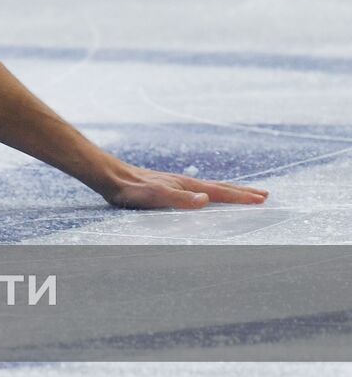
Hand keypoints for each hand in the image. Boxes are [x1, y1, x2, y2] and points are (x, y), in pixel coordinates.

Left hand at [100, 161, 267, 209]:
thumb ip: (180, 199)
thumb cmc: (131, 190)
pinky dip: (212, 192)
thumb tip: (206, 199)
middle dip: (243, 192)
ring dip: (230, 191)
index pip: (220, 192)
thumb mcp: (154, 197)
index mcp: (187, 186)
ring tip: (245, 193)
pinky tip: (208, 195)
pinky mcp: (169, 186)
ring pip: (211, 187)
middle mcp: (186, 183)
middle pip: (220, 187)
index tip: (262, 200)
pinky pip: (199, 189)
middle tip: (265, 195)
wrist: (112, 177)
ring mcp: (178, 183)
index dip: (241, 197)